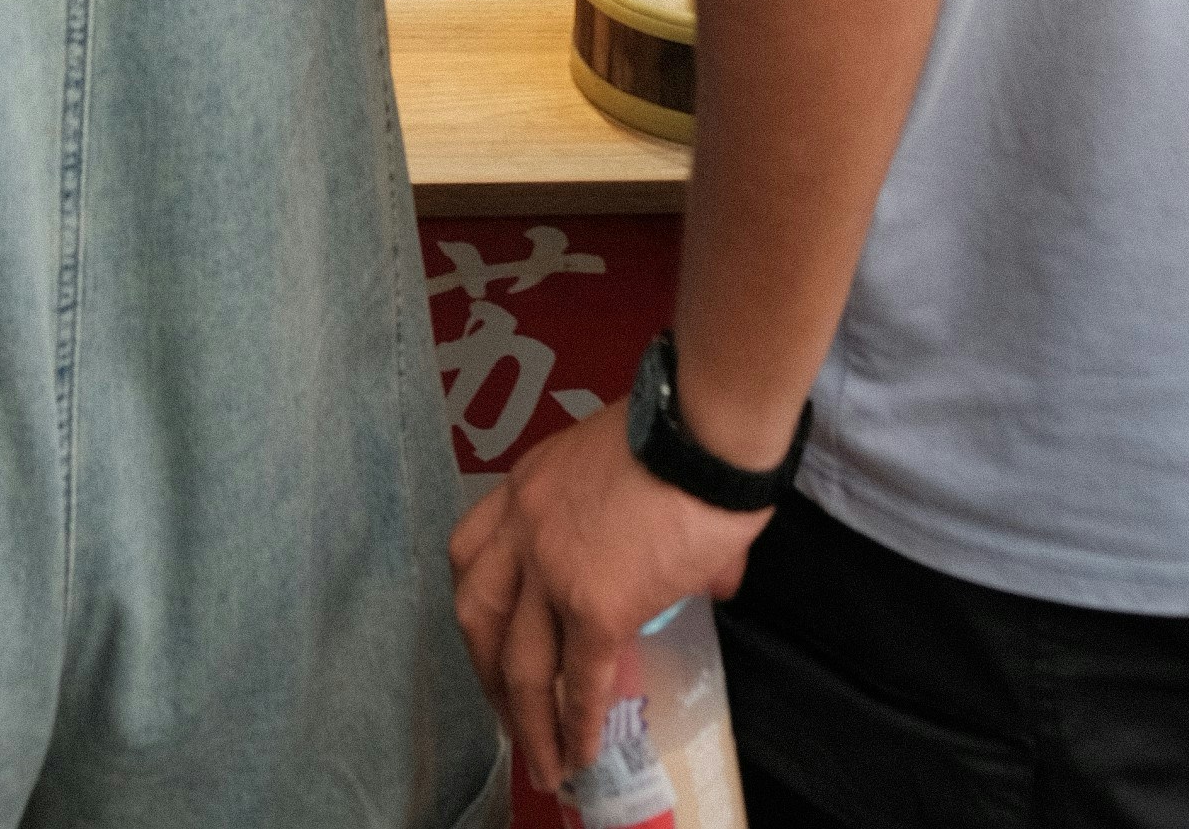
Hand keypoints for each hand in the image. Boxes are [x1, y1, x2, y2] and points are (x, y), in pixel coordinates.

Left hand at [450, 399, 769, 797]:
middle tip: (508, 715)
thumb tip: (713, 578)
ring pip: (517, 663)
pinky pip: (579, 681)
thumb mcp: (632, 466)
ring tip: (545, 761)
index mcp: (529, 486)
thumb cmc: (685, 433)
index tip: (493, 648)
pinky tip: (585, 753)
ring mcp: (553, 568)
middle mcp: (525, 526)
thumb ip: (651, 522)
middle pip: (477, 614)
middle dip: (487, 674)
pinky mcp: (595, 605)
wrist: (703, 427)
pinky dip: (578, 725)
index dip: (481, 610)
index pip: (475, 554)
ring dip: (525, 721)